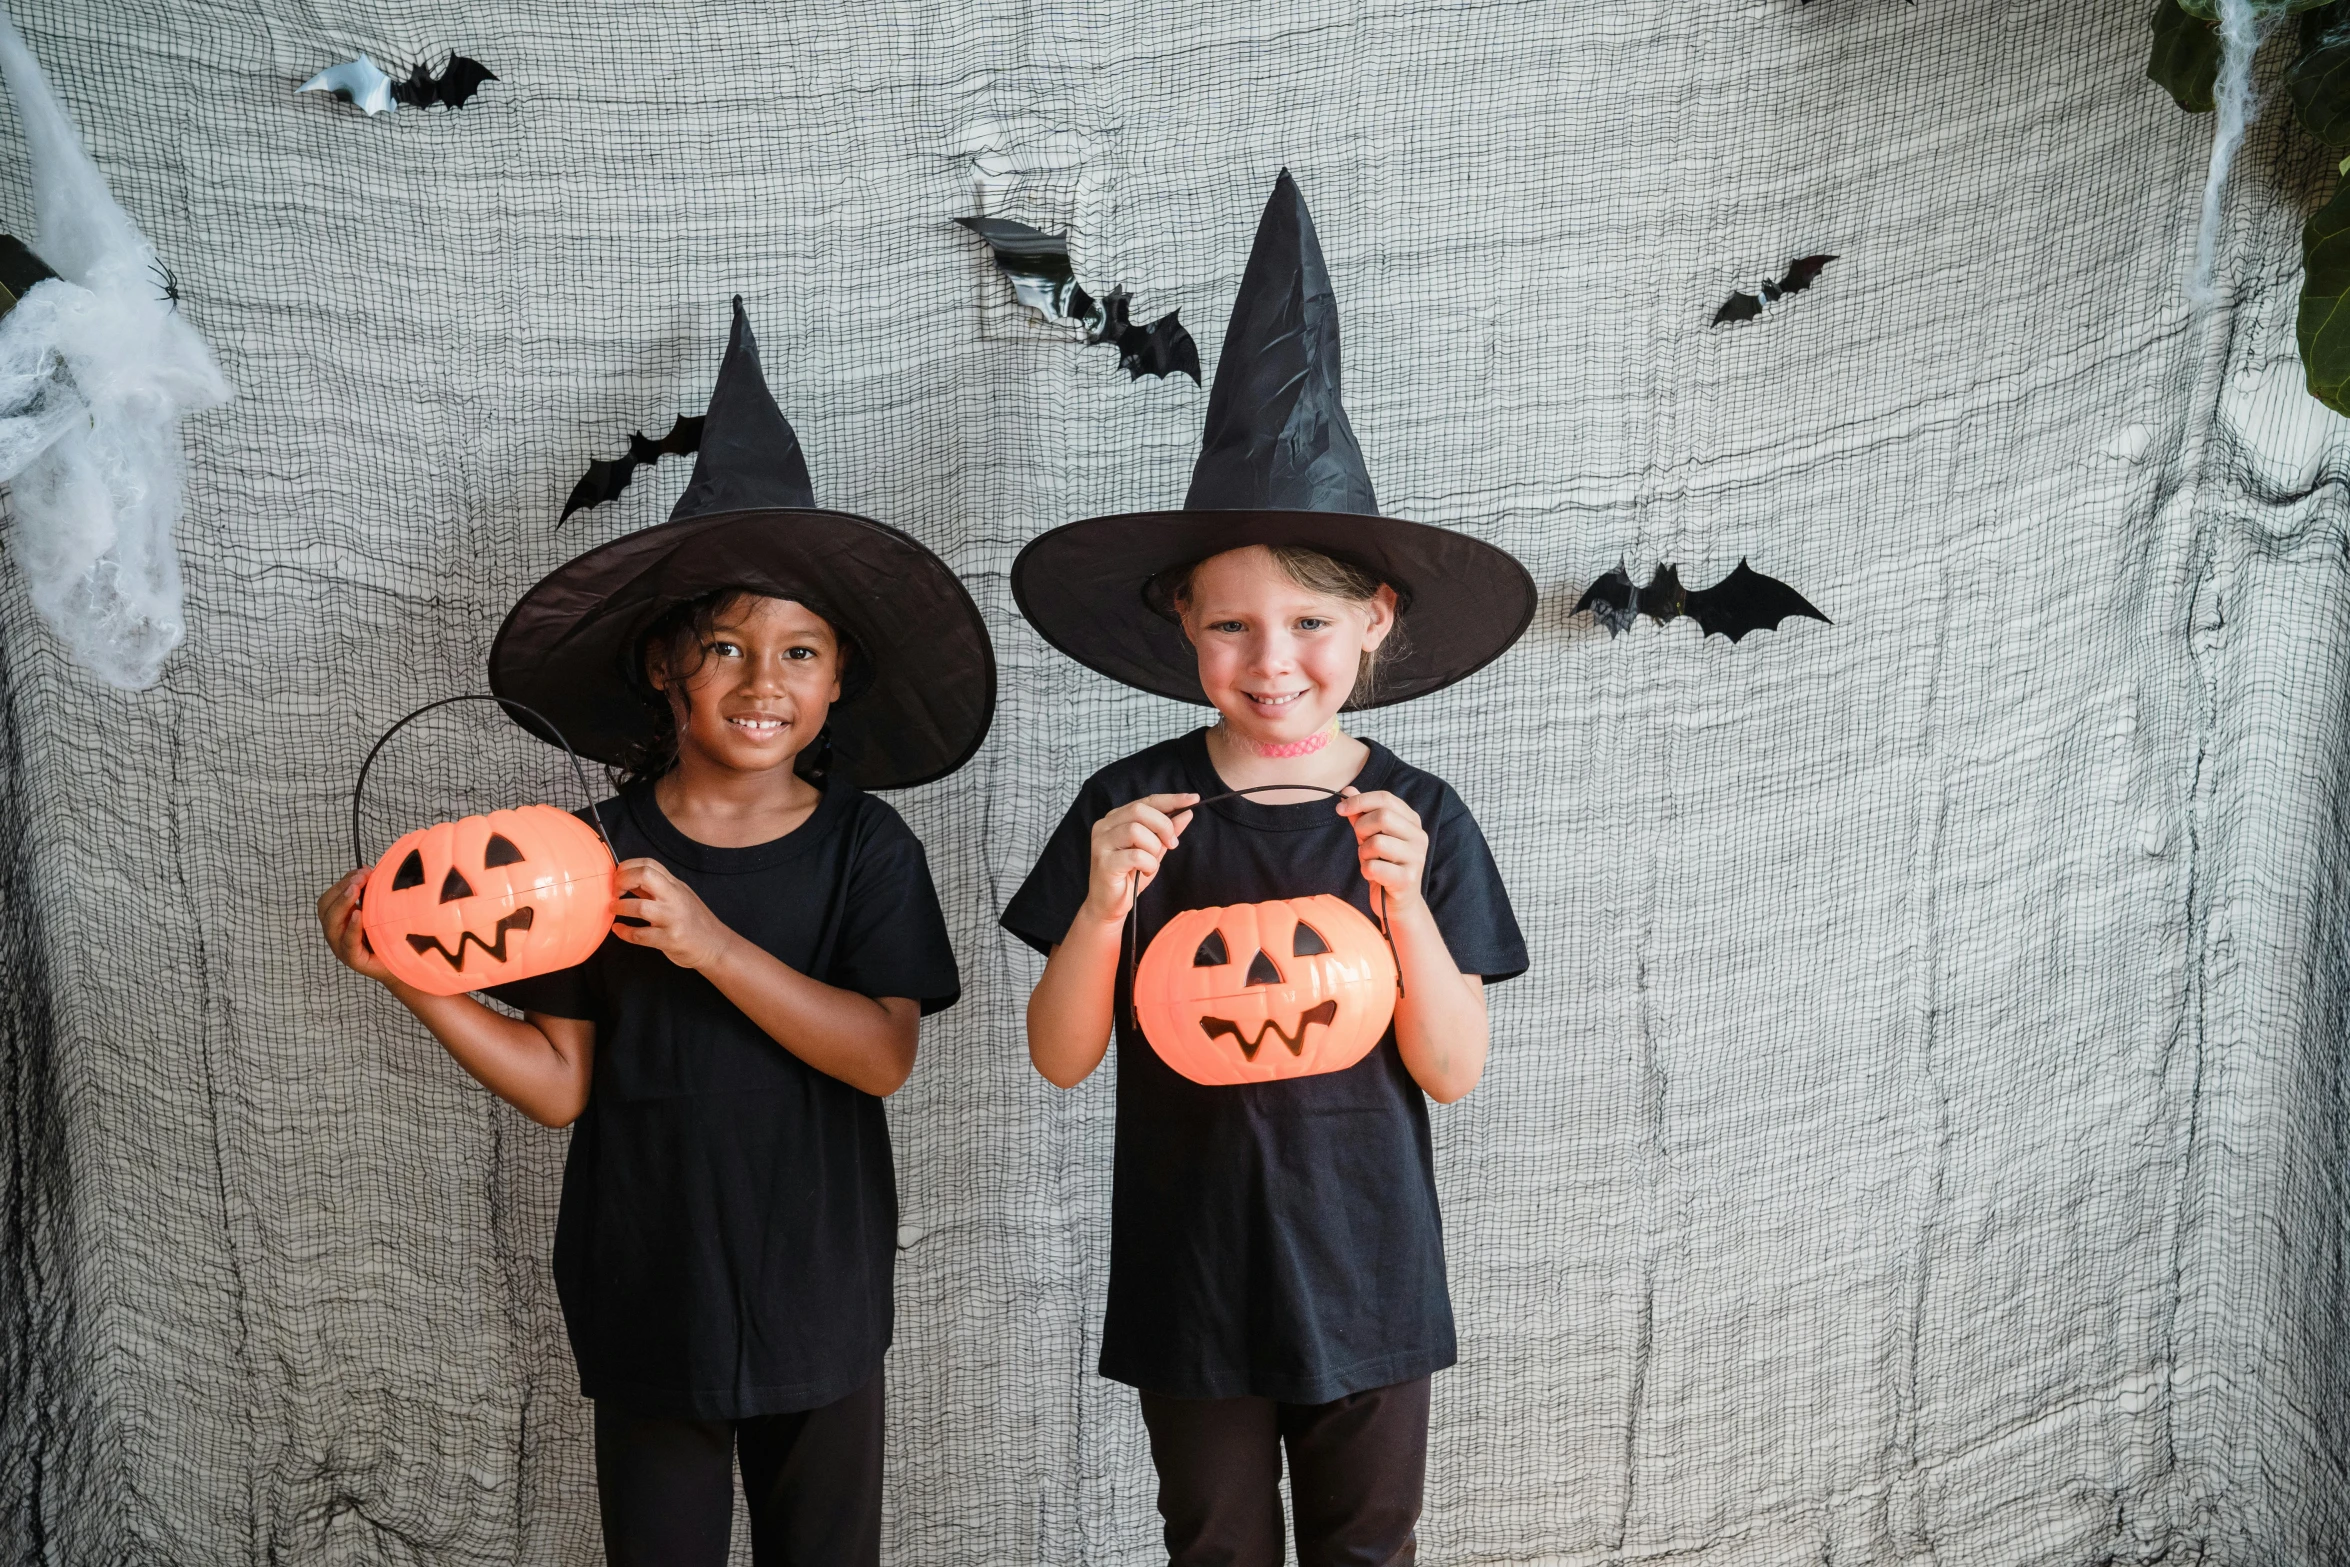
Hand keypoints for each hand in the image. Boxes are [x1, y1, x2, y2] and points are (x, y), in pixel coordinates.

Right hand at [316, 867, 397, 984]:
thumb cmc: (390, 933)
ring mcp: (341, 947)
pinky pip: (347, 942)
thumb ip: (369, 892)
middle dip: (341, 889)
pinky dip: (351, 927)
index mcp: (338, 920)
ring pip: (331, 923)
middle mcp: (335, 933)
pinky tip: (358, 915)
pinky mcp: (353, 959)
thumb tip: (366, 869)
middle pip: (325, 908)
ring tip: (355, 890)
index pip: (329, 897)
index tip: (362, 871)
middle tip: (361, 878)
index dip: (342, 882)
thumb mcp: (378, 909)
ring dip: (343, 903)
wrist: (406, 962)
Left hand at [611, 858, 736, 969]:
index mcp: (675, 886)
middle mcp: (675, 898)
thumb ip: (655, 889)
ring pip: (641, 907)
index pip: (649, 864)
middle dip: (622, 880)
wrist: (716, 946)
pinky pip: (640, 935)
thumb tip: (626, 881)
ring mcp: (673, 919)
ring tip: (613, 909)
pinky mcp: (670, 939)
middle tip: (614, 891)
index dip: (627, 867)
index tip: (618, 878)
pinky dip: (625, 932)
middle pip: (645, 875)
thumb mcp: (678, 897)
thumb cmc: (694, 922)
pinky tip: (619, 930)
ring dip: (620, 907)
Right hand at [1080, 793, 1197, 924]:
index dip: (1171, 800)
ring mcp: (1101, 843)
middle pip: (1140, 811)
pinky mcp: (1104, 862)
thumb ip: (1168, 831)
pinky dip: (1149, 864)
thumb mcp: (1154, 850)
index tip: (1193, 799)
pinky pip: (1135, 855)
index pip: (1146, 801)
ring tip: (1151, 862)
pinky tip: (1145, 872)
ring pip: (1136, 830)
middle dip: (1164, 825)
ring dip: (1153, 847)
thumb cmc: (1130, 876)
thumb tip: (1187, 812)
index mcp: (1116, 818)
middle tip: (1172, 843)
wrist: (1109, 905)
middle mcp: (1105, 826)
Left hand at [1337, 788, 1427, 912]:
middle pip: (1382, 817)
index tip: (1340, 809)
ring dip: (1364, 853)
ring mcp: (1416, 858)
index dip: (1359, 801)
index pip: (1386, 799)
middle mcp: (1419, 837)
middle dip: (1361, 828)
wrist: (1398, 902)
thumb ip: (1361, 813)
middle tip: (1360, 841)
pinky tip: (1372, 875)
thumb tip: (1347, 790)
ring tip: (1369, 860)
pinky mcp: (1408, 879)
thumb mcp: (1370, 835)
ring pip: (1377, 842)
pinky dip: (1366, 870)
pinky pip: (1374, 867)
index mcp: (1412, 821)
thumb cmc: (1384, 864)